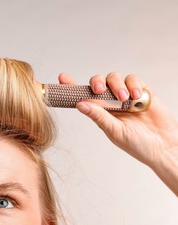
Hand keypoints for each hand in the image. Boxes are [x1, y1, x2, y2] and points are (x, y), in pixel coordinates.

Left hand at [58, 72, 177, 195]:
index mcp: (99, 111)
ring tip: (124, 99)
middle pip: (96, 82)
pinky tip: (135, 97)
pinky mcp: (141, 91)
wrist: (164, 146)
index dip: (71, 86)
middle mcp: (110, 101)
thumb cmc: (137, 144)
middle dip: (95, 83)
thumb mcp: (115, 131)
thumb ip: (99, 116)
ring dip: (116, 85)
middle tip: (98, 91)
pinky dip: (132, 84)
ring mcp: (125, 95)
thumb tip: (79, 104)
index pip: (82, 95)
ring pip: (113, 78)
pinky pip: (132, 78)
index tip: (62, 78)